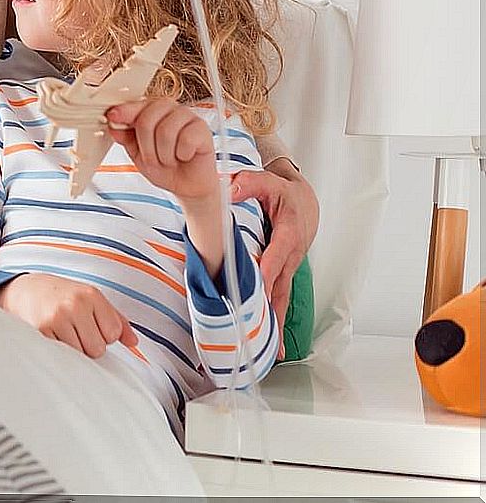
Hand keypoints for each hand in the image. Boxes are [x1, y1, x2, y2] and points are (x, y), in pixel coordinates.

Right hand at [0, 273, 137, 358]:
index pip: (113, 333)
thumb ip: (116, 320)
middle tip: (73, 331)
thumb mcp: (90, 299)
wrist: (23, 290)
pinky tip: (52, 338)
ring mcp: (56, 318)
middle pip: (97, 348)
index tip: (90, 325)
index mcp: (91, 295)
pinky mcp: (40, 331)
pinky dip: (58, 352)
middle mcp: (75, 304)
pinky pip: (61, 356)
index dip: (103, 334)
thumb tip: (134, 343)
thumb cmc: (61, 296)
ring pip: (80, 355)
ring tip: (61, 333)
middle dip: (88, 345)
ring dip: (72, 350)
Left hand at [104, 98, 219, 206]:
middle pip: (147, 119)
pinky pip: (186, 139)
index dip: (124, 111)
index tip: (112, 116)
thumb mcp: (137, 154)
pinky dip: (182, 154)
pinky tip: (185, 156)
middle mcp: (169, 109)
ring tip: (170, 159)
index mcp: (152, 111)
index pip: (135, 106)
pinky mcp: (202, 128)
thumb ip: (126, 138)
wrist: (187, 186)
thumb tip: (113, 126)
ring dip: (164, 154)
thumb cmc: (164, 167)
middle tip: (153, 159)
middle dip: (146, 147)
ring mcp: (187, 116)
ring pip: (165, 131)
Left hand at [231, 166, 318, 339]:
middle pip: (282, 286)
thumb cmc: (285, 192)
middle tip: (263, 335)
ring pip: (283, 296)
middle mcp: (291, 255)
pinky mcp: (284, 271)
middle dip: (272, 310)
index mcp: (289, 234)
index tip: (256, 291)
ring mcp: (289, 266)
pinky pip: (280, 295)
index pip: (275, 257)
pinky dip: (276, 316)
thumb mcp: (268, 182)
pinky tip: (272, 339)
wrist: (305, 201)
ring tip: (274, 351)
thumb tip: (228, 188)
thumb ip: (248, 184)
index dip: (266, 274)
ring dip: (277, 321)